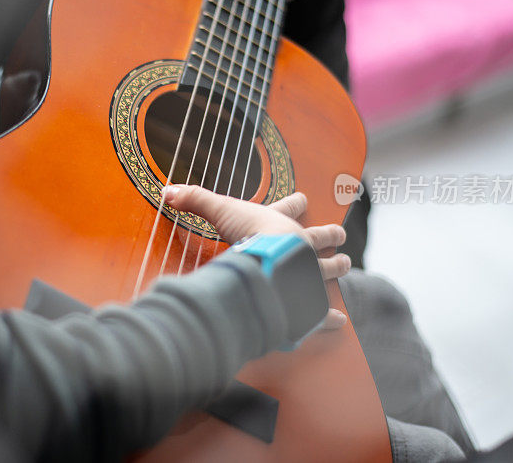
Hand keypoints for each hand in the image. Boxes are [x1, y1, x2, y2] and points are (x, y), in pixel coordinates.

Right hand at [163, 185, 349, 328]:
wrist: (271, 262)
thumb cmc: (248, 234)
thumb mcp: (218, 211)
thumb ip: (194, 200)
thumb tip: (167, 190)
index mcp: (280, 224)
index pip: (289, 208)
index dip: (296, 203)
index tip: (305, 198)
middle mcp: (299, 246)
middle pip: (319, 237)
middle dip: (330, 235)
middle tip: (340, 234)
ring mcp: (306, 272)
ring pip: (327, 269)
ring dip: (336, 267)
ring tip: (345, 264)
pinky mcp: (307, 299)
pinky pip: (319, 310)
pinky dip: (328, 317)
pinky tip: (339, 321)